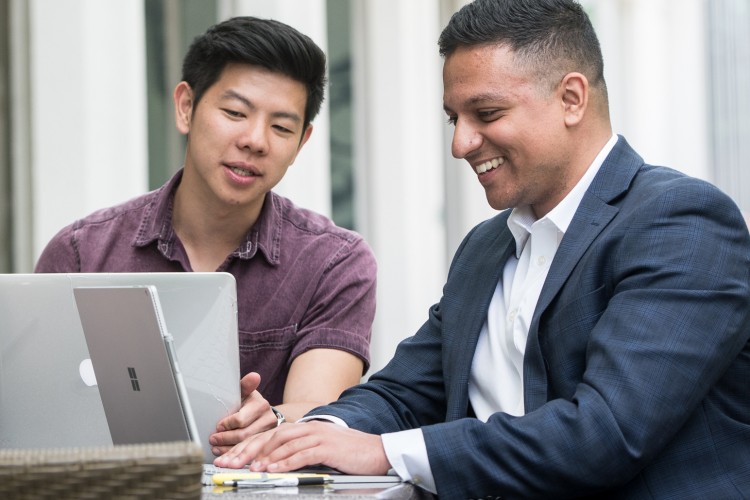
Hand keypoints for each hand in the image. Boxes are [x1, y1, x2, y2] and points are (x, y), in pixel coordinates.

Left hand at [209, 372, 278, 455]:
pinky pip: (248, 453)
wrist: (263, 414)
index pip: (241, 419)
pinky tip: (224, 453)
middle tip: (213, 438)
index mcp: (261, 405)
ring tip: (215, 447)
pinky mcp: (265, 445)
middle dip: (224, 438)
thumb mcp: (246, 392)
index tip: (218, 426)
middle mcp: (268, 420)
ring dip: (227, 448)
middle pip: (243, 434)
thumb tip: (254, 376)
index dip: (227, 424)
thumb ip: (245, 385)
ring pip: (245, 446)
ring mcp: (267, 433)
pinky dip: (233, 454)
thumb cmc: (249, 402)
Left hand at [214, 420, 390, 474]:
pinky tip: (274, 470)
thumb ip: (300, 451)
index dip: (249, 445)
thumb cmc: (350, 453)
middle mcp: (309, 428)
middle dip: (248, 450)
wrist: (377, 451)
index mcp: (305, 427)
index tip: (231, 457)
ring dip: (265, 457)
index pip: (271, 434)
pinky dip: (285, 463)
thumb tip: (276, 463)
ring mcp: (319, 436)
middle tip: (230, 463)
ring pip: (284, 444)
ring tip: (249, 468)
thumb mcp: (322, 448)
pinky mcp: (328, 447)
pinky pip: (302, 454)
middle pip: (272, 436)